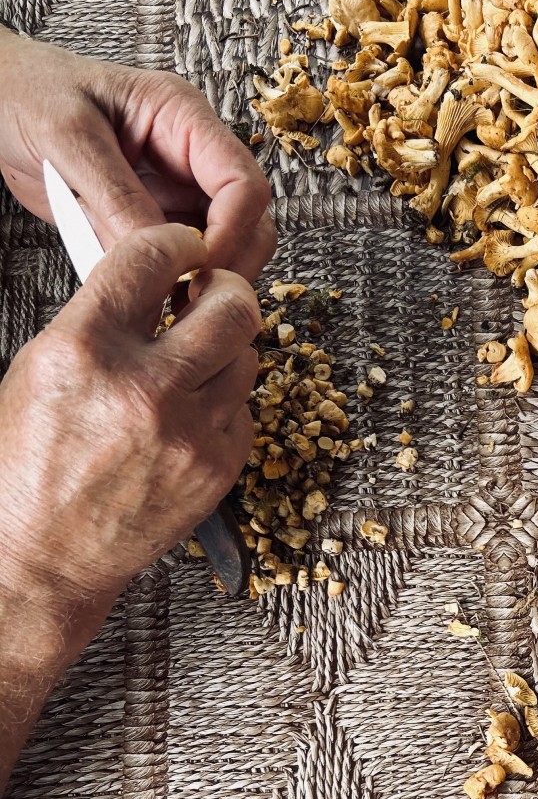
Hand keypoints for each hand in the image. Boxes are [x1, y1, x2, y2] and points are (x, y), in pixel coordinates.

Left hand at [0, 30, 275, 279]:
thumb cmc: (24, 92)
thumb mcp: (67, 135)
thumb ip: (116, 194)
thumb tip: (161, 250)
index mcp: (182, 118)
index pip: (244, 182)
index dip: (234, 230)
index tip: (203, 267)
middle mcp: (190, 157)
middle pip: (248, 221)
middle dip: (229, 262)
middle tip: (192, 297)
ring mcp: (174, 191)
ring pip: (223, 247)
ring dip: (204, 279)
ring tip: (170, 306)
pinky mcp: (152, 220)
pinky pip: (178, 261)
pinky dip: (171, 284)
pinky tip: (150, 299)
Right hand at [0, 223, 259, 609]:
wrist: (41, 555)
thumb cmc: (30, 465)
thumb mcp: (41, 370)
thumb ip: (101, 320)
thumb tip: (154, 281)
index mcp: (83, 350)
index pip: (153, 256)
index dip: (176, 243)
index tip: (183, 248)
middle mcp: (142, 386)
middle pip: (232, 303)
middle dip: (226, 292)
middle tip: (211, 299)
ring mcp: (188, 430)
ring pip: (247, 356)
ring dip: (225, 352)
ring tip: (191, 367)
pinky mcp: (218, 465)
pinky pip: (244, 408)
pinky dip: (224, 405)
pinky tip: (189, 417)